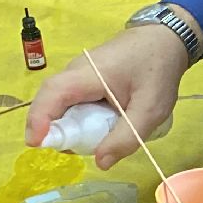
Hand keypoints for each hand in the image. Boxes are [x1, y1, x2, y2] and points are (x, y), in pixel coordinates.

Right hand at [24, 20, 195, 169]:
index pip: (52, 94)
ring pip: (61, 103)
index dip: (39, 119)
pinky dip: (78, 118)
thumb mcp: (150, 109)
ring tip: (92, 140)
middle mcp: (75, 71)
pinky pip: (72, 101)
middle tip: (74, 150)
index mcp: (88, 74)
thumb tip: (100, 163)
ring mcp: (79, 73)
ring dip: (68, 125)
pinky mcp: (85, 78)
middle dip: (53, 129)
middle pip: (51, 101)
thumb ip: (126, 137)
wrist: (166, 39)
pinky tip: (98, 127)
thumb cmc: (158, 69)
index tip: (35, 144)